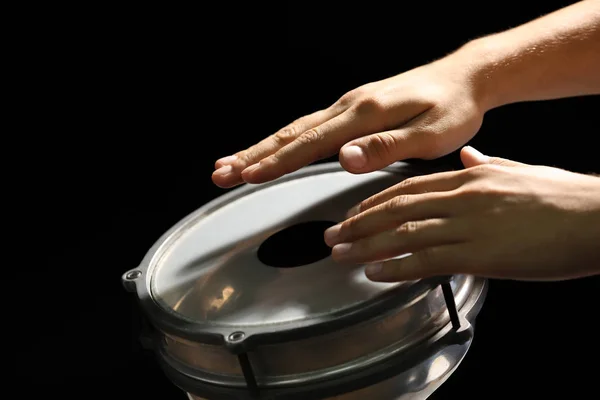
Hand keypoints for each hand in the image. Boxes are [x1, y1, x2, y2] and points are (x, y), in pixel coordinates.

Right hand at [212, 50, 486, 187]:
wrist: (465, 78)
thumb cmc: (453, 108)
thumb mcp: (431, 134)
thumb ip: (386, 148)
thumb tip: (345, 158)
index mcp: (364, 115)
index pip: (310, 143)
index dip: (276, 163)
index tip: (247, 176)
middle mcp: (349, 106)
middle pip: (291, 134)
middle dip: (253, 155)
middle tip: (220, 173)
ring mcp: (349, 106)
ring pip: (295, 130)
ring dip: (261, 148)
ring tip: (232, 163)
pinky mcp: (353, 110)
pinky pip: (309, 127)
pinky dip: (284, 142)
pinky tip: (274, 150)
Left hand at [323, 147, 599, 281]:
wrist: (598, 218)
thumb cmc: (565, 197)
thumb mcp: (520, 170)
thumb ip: (488, 165)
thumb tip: (470, 155)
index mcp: (470, 178)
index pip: (407, 188)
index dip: (374, 202)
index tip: (353, 213)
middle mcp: (463, 198)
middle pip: (396, 209)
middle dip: (358, 223)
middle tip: (333, 235)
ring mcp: (470, 226)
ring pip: (404, 234)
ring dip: (366, 246)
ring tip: (341, 255)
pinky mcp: (481, 255)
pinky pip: (427, 260)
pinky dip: (396, 267)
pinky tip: (375, 273)